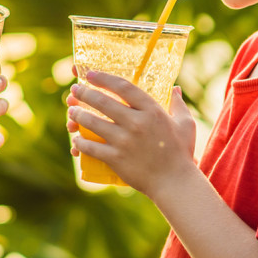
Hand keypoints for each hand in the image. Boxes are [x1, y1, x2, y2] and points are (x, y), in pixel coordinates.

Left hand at [66, 71, 196, 195]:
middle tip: (74, 90)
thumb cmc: (180, 153)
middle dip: (84, 93)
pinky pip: (91, 147)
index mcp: (151, 110)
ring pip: (93, 122)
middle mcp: (136, 122)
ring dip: (78, 115)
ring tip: (72, 111)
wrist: (174, 182)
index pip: (123, 86)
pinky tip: (76, 139)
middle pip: (103, 102)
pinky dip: (80, 142)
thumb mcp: (186, 124)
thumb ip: (178, 104)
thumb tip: (175, 88)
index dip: (103, 78)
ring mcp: (125, 141)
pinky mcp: (116, 158)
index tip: (90, 74)